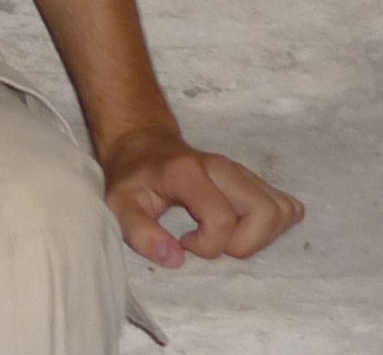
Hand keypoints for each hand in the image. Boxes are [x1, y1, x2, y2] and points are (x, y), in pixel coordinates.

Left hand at [101, 125, 304, 266]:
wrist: (143, 143)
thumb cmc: (132, 177)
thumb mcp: (119, 204)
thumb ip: (140, 233)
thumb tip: (176, 259)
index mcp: (189, 173)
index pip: (222, 219)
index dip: (207, 245)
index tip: (184, 242)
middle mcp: (222, 167)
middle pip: (265, 212)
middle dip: (245, 244)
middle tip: (214, 243)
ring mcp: (240, 171)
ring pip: (280, 209)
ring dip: (262, 237)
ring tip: (228, 237)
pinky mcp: (251, 178)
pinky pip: (283, 205)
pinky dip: (274, 226)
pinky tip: (247, 230)